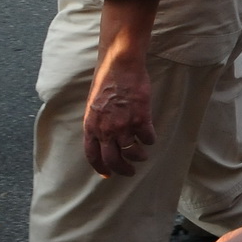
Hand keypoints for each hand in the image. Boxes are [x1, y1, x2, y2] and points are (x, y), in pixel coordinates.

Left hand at [83, 50, 155, 176]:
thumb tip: (103, 135)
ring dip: (139, 156)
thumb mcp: (93, 106)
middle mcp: (106, 130)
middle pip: (113, 159)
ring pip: (132, 152)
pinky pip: (147, 138)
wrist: (119, 67)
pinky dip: (150, 140)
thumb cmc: (106, 81)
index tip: (108, 175)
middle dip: (123, 169)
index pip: (93, 156)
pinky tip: (150, 137)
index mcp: (91, 127)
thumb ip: (97, 122)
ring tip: (142, 154)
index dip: (101, 168)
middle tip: (130, 171)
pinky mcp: (141, 118)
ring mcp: (123, 125)